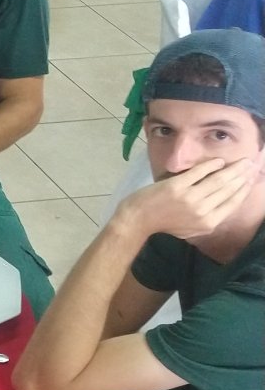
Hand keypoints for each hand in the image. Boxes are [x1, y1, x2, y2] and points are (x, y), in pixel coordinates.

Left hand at [117, 157, 255, 241]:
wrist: (137, 219)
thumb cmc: (164, 223)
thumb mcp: (191, 228)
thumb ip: (209, 218)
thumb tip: (228, 203)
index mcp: (208, 223)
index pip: (233, 203)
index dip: (245, 189)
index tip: (252, 178)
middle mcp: (202, 211)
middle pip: (229, 189)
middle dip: (243, 175)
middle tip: (251, 164)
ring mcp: (190, 197)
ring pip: (219, 180)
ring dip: (233, 169)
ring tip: (242, 161)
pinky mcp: (177, 186)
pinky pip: (200, 172)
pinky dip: (211, 165)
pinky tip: (219, 161)